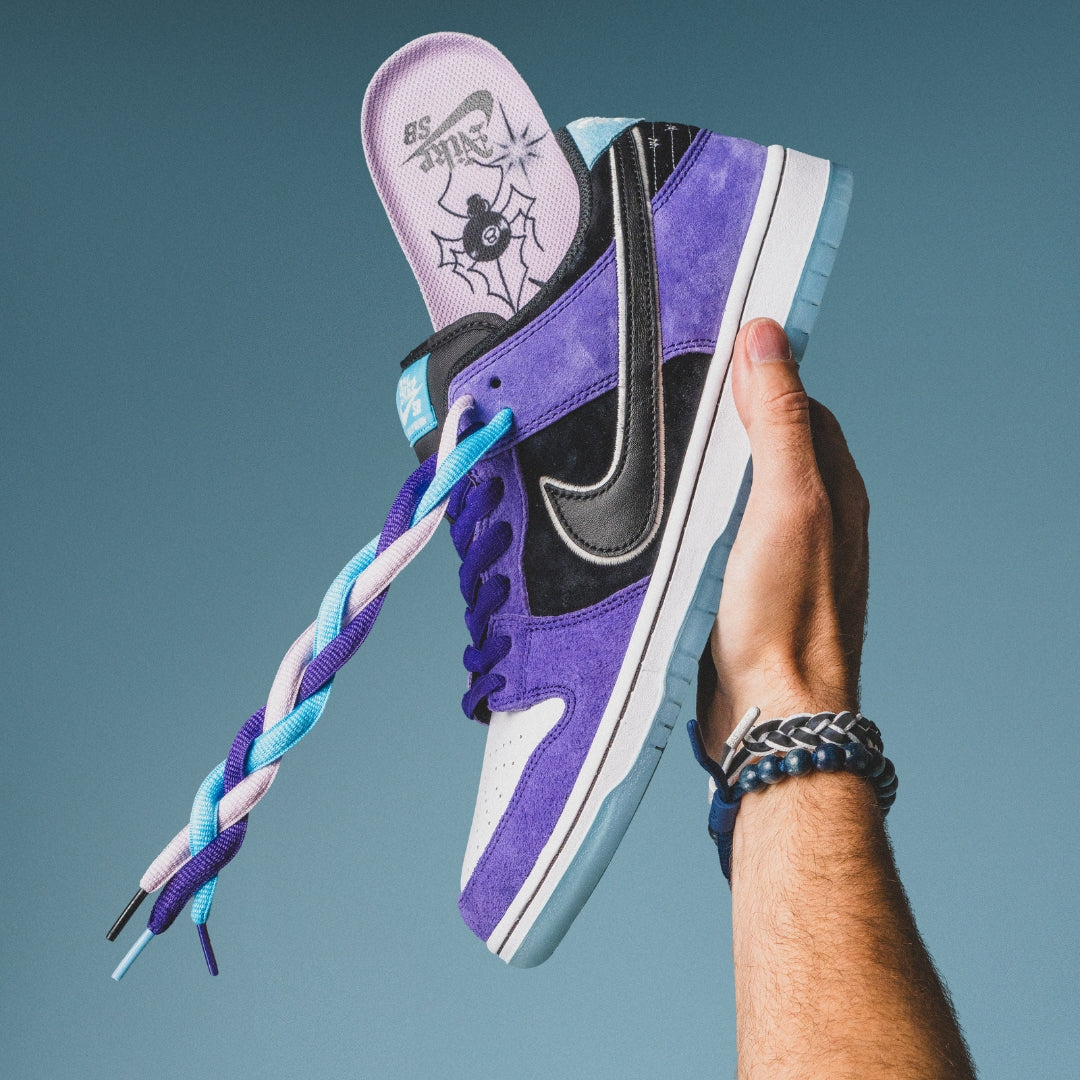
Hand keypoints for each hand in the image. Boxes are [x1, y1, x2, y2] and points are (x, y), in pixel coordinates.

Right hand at [697, 318, 868, 758]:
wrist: (770, 711)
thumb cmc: (786, 617)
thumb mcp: (786, 501)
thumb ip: (778, 421)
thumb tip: (768, 341)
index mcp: (831, 488)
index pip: (799, 405)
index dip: (760, 373)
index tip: (716, 348)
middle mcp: (809, 516)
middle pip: (767, 444)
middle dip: (725, 418)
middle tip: (675, 394)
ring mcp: (775, 552)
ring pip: (738, 488)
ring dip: (704, 467)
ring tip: (660, 447)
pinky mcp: (742, 582)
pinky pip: (716, 528)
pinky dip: (692, 511)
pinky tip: (663, 514)